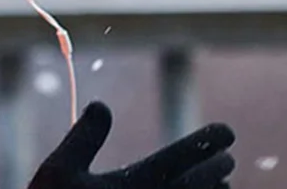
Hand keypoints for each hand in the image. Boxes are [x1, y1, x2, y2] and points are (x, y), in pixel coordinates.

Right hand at [27, 102, 235, 188]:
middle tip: (228, 159)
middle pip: (198, 185)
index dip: (208, 140)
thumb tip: (101, 105)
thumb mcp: (58, 170)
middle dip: (215, 168)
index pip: (182, 156)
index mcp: (134, 185)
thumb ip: (84, 136)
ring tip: (222, 185)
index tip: (228, 131)